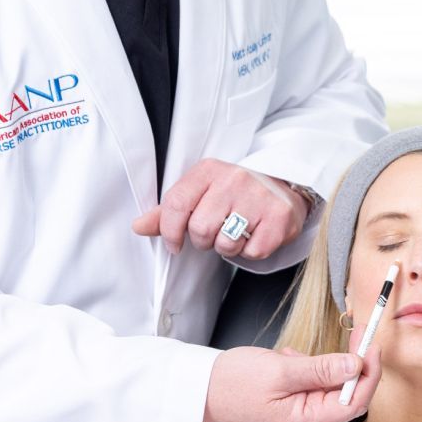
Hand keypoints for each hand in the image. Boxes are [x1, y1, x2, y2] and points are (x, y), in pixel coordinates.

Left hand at [133, 159, 310, 259]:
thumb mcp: (201, 193)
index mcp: (209, 170)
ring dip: (228, 247)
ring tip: (237, 233)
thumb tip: (138, 226)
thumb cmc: (235, 193)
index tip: (175, 244)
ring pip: (226, 244)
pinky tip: (256, 235)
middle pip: (200, 229)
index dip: (170, 231)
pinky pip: (252, 252)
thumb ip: (170, 211)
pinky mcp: (279, 217)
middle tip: (216, 232)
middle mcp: (234, 179)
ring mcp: (259, 197)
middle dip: (204, 241)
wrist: (284, 188)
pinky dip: (252, 251)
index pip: (176, 203)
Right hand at [204, 343, 381, 421]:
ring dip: (324, 368)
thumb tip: (356, 365)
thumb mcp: (280, 370)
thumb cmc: (232, 383)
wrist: (199, 395)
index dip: (369, 372)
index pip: (355, 401)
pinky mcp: (292, 417)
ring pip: (330, 393)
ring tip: (292, 357)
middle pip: (347, 397)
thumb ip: (322, 369)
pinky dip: (309, 374)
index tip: (372, 343)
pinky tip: (288, 364)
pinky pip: (314, 393)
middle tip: (356, 332)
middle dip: (351, 365)